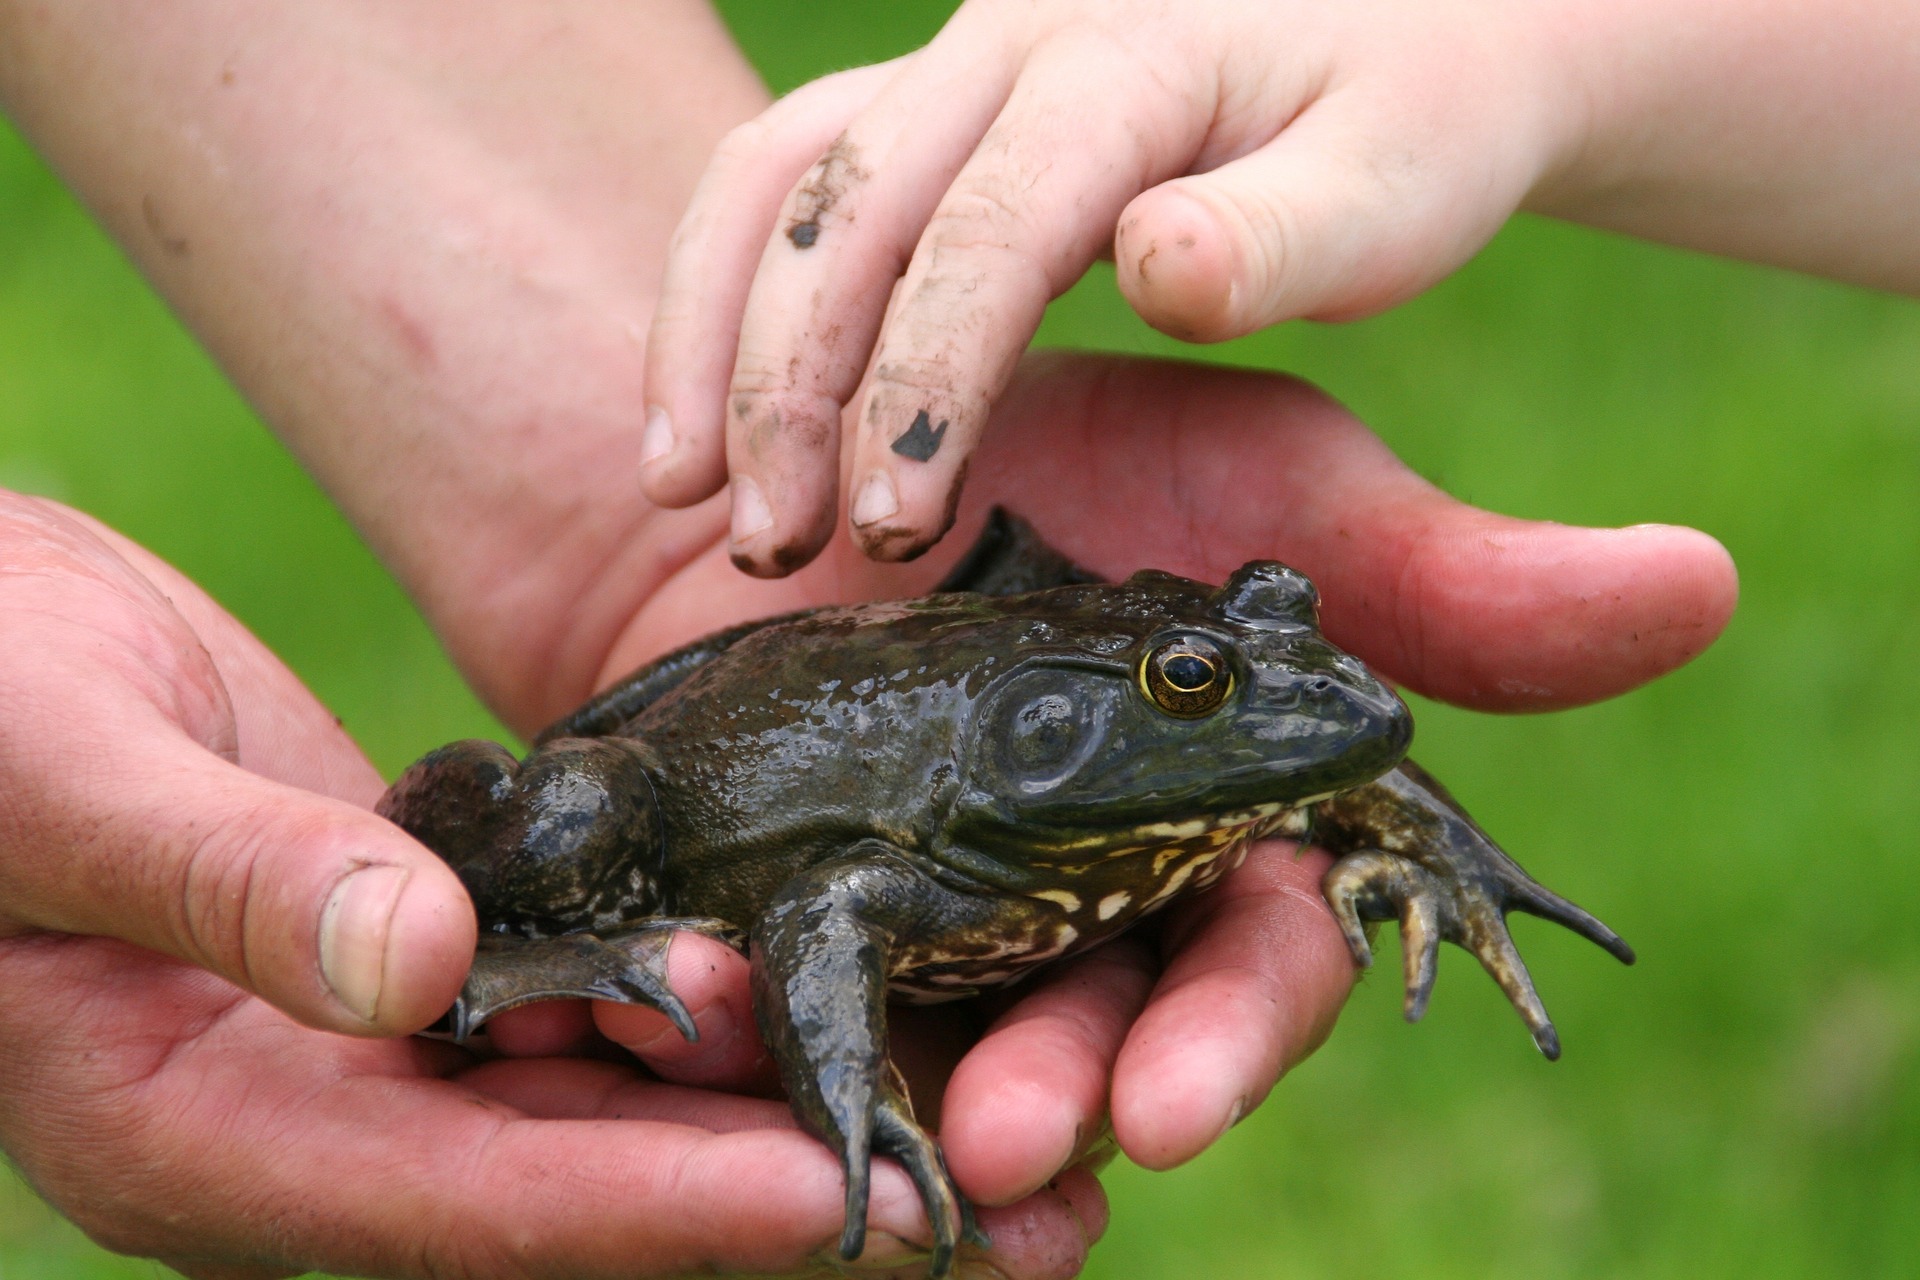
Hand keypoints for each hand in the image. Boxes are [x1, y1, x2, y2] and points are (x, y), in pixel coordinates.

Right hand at [0, 494, 1101, 1278]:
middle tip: (1012, 1218)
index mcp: (200, 1131)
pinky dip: (720, 1001)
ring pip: (618, 1103)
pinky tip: (857, 983)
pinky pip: (598, 999)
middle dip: (794, 1197)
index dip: (667, 1203)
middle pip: (588, 1191)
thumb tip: (416, 972)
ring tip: (998, 1125)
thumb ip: (229, 881)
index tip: (848, 1198)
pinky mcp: (431, 953)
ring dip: (794, 1112)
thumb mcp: (59, 772)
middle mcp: (316, 1119)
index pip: (474, 1201)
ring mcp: (379, 1046)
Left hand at [560, 352, 1737, 1217]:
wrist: (831, 417)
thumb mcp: (1262, 484)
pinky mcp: (814, 905)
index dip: (1227, 1037)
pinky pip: (805, 1006)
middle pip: (1103, 1036)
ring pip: (961, 1046)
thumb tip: (1704, 585)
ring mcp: (947, 910)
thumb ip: (1446, 575)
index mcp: (1213, 830)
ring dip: (934, 1096)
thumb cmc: (1076, 446)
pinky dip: (782, 1046)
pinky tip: (730, 1058)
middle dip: (1073, 1090)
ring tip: (887, 1141)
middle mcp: (1091, 895)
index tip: (1169, 1102)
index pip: (1251, 963)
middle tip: (1019, 1139)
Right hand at [642, 0, 1585, 572]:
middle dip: (786, 381)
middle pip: (843, 202)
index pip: (986, 225)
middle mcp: (1010, 41)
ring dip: (715, 333)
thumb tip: (1159, 268)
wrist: (1415, 22)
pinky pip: (784, 176)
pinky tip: (703, 404)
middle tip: (766, 543)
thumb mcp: (1401, 182)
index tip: (897, 520)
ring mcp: (954, 63)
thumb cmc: (1417, 122)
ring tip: (683, 488)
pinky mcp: (930, 106)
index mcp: (1126, 63)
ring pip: (777, 178)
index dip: (924, 376)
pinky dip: (724, 289)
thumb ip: (1290, 233)